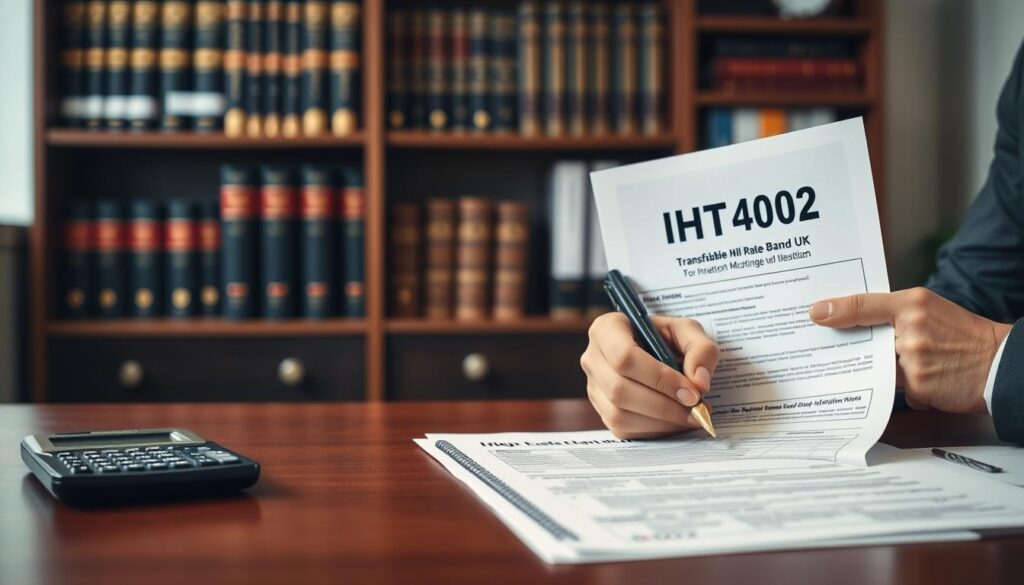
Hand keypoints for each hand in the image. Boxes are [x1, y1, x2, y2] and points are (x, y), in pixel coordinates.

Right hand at [580, 313, 719, 438]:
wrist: (657, 353)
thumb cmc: (668, 339)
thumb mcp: (688, 332)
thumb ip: (701, 350)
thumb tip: (698, 382)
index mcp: (607, 329)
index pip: (624, 357)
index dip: (659, 378)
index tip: (692, 392)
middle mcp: (592, 358)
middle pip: (620, 389)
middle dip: (663, 405)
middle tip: (696, 409)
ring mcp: (593, 387)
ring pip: (619, 414)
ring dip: (660, 421)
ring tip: (690, 416)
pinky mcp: (601, 411)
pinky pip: (623, 429)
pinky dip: (653, 430)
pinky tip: (674, 421)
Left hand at [809, 287, 1011, 413]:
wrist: (1002, 364)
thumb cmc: (964, 336)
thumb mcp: (931, 310)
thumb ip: (895, 314)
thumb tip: (850, 318)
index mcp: (912, 303)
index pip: (865, 304)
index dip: (838, 309)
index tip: (814, 314)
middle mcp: (910, 328)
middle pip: (867, 343)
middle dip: (865, 352)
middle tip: (867, 353)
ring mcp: (913, 358)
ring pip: (883, 371)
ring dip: (896, 374)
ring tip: (928, 366)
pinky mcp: (918, 386)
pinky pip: (901, 393)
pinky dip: (914, 392)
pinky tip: (936, 384)